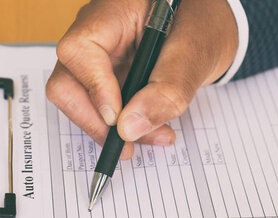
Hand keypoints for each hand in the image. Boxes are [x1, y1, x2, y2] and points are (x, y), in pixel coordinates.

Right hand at [46, 0, 237, 158]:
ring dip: (113, 130)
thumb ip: (167, 89)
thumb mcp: (195, 53)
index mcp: (112, 13)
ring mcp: (97, 59)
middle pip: (68, 82)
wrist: (210, 28)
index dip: (93, 88)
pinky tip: (152, 129)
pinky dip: (124, 127)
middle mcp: (96, 34)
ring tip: (156, 135)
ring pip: (81, 103)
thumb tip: (129, 128)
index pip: (78, 50)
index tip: (118, 119)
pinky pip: (100, 110)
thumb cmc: (203, 25)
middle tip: (127, 145)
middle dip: (96, 121)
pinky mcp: (105, 79)